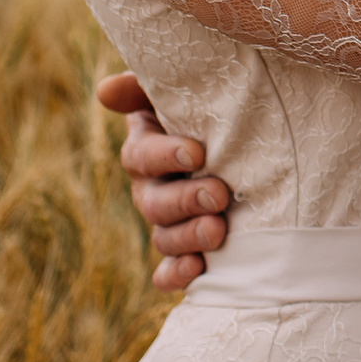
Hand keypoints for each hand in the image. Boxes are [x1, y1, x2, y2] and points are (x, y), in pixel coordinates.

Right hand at [97, 72, 228, 290]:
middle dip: (185, 200)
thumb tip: (105, 91)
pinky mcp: (188, 250)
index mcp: (148, 147)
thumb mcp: (189, 90)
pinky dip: (177, 274)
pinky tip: (197, 271)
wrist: (255, 141)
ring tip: (217, 231)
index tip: (198, 152)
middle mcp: (152, 187)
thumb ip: (146, 87)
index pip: (141, 155)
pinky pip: (169, 270)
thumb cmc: (217, 106)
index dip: (164, 156)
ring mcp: (169, 222)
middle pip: (153, 202)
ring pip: (164, 237)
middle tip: (219, 195)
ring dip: (187, 238)